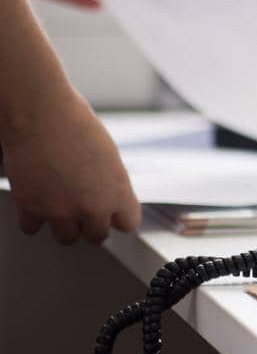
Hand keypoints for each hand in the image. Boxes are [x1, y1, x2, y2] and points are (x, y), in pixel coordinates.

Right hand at [3, 93, 139, 242]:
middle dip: (92, 224)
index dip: (119, 217)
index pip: (128, 224)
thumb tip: (108, 198)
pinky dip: (34, 218)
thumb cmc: (76, 125)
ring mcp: (59, 211)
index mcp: (118, 192)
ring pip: (67, 238)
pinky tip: (38, 201)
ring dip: (65, 225)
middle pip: (97, 236)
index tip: (113, 214)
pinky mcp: (31, 209)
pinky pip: (33, 228)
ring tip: (62, 206)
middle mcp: (91, 207)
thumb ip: (110, 184)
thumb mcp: (109, 156)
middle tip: (84, 210)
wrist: (41, 115)